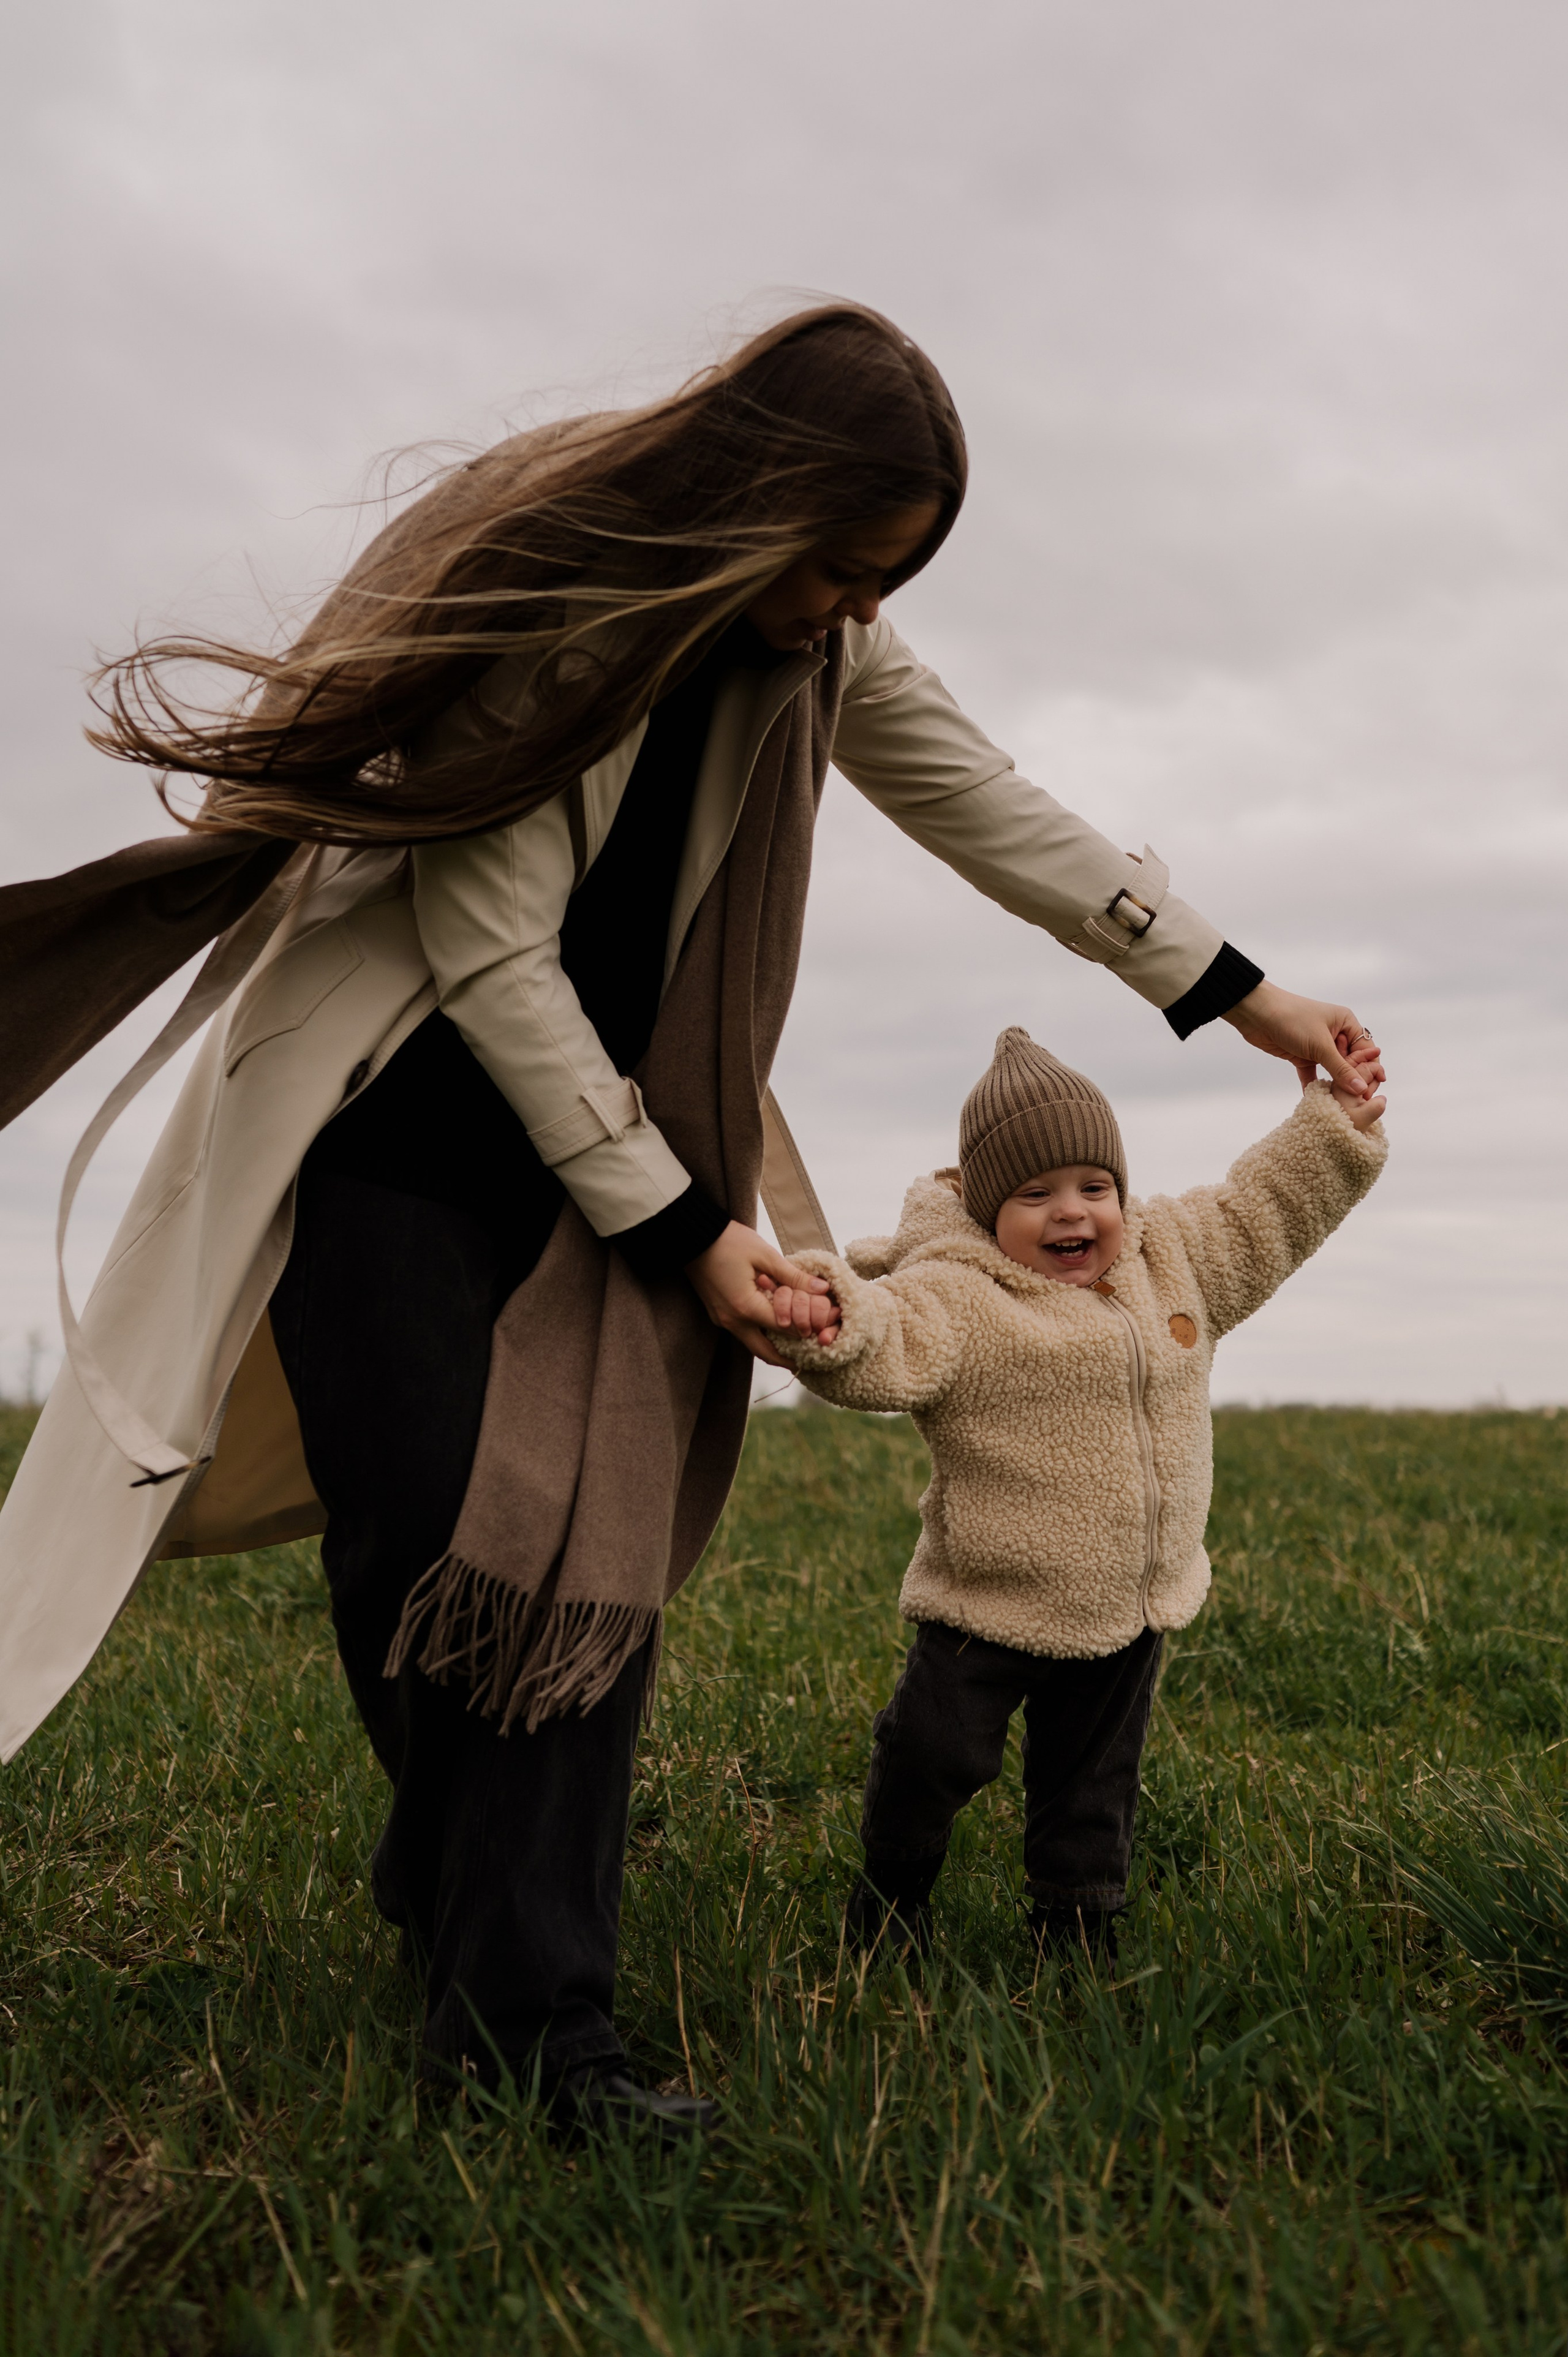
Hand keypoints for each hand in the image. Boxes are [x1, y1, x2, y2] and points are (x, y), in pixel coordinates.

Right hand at [685, 1222, 839, 1365]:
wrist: (693, 1237)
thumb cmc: (728, 1241)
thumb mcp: (765, 1255)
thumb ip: (793, 1276)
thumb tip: (822, 1289)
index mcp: (746, 1307)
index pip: (784, 1328)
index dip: (805, 1329)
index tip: (822, 1330)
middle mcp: (732, 1320)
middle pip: (765, 1351)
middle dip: (787, 1359)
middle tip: (808, 1360)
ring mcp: (722, 1319)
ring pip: (752, 1344)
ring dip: (773, 1348)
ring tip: (795, 1347)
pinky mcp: (718, 1314)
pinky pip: (743, 1332)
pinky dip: (760, 1335)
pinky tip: (773, 1328)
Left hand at [1223, 980, 1385, 1096]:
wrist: (1257, 1014)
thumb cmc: (1292, 1019)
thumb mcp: (1320, 1045)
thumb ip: (1341, 1069)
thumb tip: (1361, 1089)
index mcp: (1346, 1023)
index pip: (1366, 1050)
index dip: (1369, 1069)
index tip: (1370, 1090)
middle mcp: (1335, 1034)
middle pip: (1351, 1062)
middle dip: (1353, 1080)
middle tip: (1356, 1101)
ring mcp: (1318, 1046)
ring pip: (1332, 1069)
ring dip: (1335, 1084)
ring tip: (1340, 1104)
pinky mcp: (1302, 1055)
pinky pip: (1312, 1074)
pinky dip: (1314, 1086)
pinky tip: (1317, 1102)